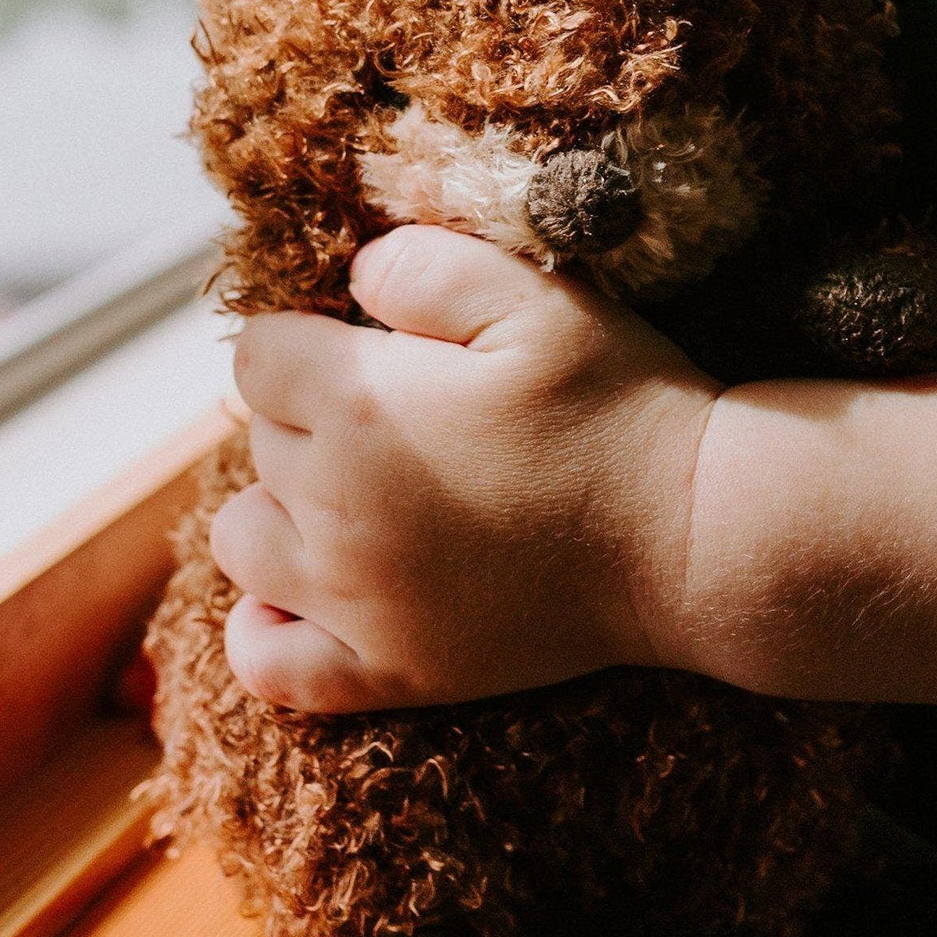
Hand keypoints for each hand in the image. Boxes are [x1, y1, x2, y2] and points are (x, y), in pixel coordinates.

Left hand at [209, 225, 719, 712]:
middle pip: (260, 441)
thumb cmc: (618, 411)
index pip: (258, 355)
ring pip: (244, 540)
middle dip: (312, 414)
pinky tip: (307, 598)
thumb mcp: (538, 300)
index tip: (379, 348)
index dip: (313, 339)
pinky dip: (268, 630)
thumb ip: (427, 266)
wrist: (692, 538)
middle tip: (410, 415)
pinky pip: (270, 666)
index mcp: (357, 407)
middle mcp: (332, 509)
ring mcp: (355, 602)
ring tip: (362, 494)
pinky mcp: (394, 670)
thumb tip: (355, 273)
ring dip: (283, 507)